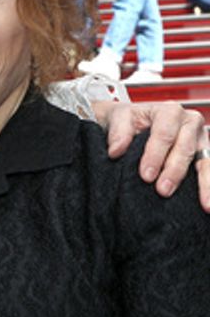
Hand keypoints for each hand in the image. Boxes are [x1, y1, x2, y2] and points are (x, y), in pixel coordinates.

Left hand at [93, 99, 209, 209]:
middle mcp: (190, 122)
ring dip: (205, 184)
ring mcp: (201, 139)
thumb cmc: (130, 119)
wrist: (135, 121)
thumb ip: (118, 132)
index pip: (164, 134)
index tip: (146, 176)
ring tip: (205, 205)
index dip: (155, 155)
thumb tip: (116, 151)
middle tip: (162, 191)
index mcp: (170, 111)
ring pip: (206, 161)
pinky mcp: (205, 153)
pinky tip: (209, 202)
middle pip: (185, 149)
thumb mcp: (119, 118)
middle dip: (174, 172)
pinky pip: (209, 170)